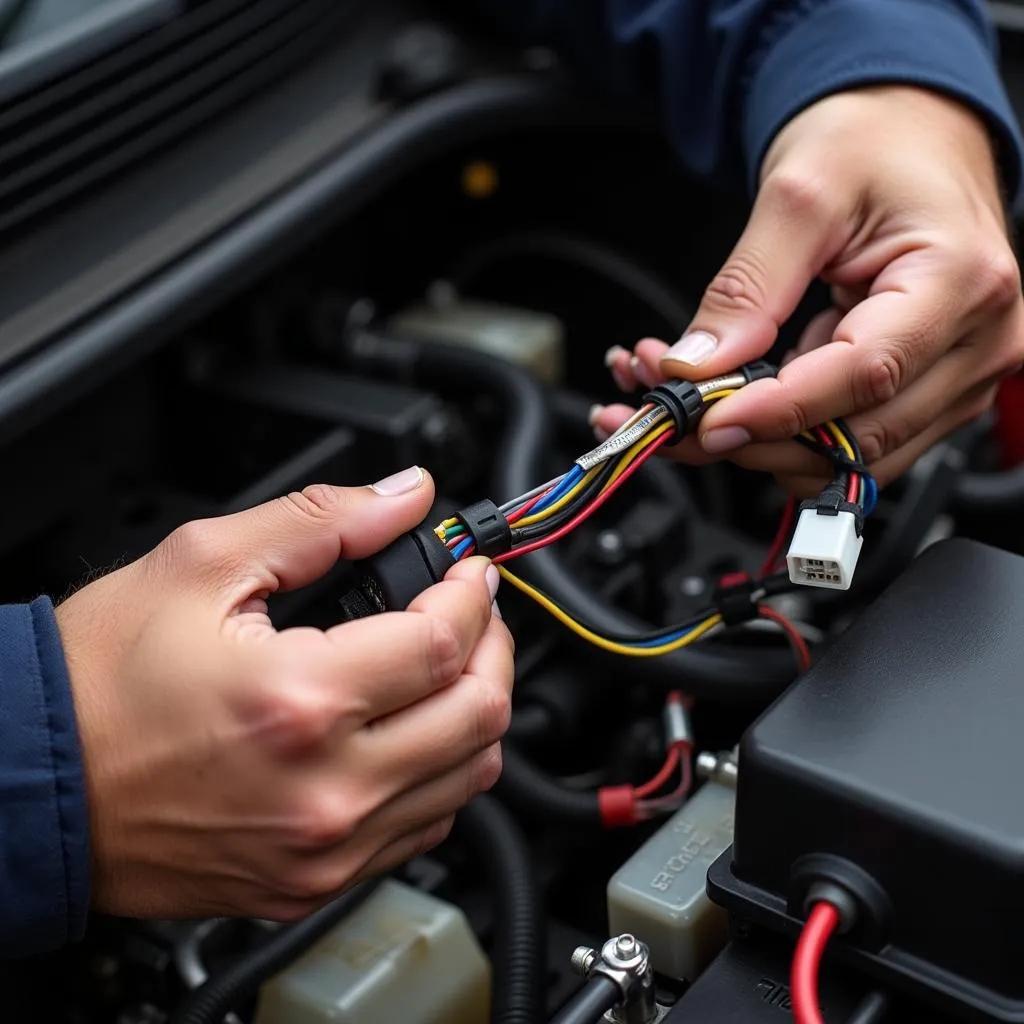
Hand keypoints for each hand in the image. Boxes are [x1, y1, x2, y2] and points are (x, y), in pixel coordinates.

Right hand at [55, 468, 512, 920]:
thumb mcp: (201, 564)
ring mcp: (325, 850)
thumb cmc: (94, 685)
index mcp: (300, 701)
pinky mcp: (313, 883)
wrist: (33, 786)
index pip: (445, 643)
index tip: (466, 570)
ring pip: (469, 777)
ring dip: (477, 708)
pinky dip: (443, 770)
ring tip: (446, 663)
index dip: (472, 594)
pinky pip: (425, 828)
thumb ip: (320, 520)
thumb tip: (401, 496)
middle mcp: (326, 789)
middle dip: (493, 646)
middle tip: (470, 610)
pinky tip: (414, 730)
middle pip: (480, 714)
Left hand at [597, 86, 1023, 493]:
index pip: (866, 374)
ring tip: (685, 393)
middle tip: (667, 405)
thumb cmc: (875, 143)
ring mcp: (956, 377)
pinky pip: (847, 437)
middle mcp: (975, 342)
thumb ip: (747, 287)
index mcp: (960, 281)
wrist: (912, 135)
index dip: (780, 410)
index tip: (706, 419)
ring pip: (847, 454)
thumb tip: (697, 367)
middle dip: (751, 434)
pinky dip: (780, 430)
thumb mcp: (799, 192)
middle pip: (857, 436)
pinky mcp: (926, 393)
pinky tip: (731, 395)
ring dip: (757, 440)